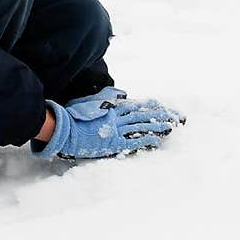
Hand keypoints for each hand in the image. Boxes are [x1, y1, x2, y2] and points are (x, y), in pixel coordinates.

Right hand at [31, 90, 179, 160]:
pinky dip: (146, 141)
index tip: (161, 105)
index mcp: (111, 107)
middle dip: (160, 115)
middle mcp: (116, 117)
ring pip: (141, 126)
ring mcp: (116, 130)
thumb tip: (119, 96)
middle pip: (143, 114)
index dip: (149, 106)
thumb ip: (104, 98)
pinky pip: (133, 141)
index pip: (135, 105)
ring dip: (157, 126)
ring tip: (171, 127)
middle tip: (175, 116)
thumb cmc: (73, 116)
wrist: (64, 129)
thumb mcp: (89, 103)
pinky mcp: (113, 143)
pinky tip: (157, 141)